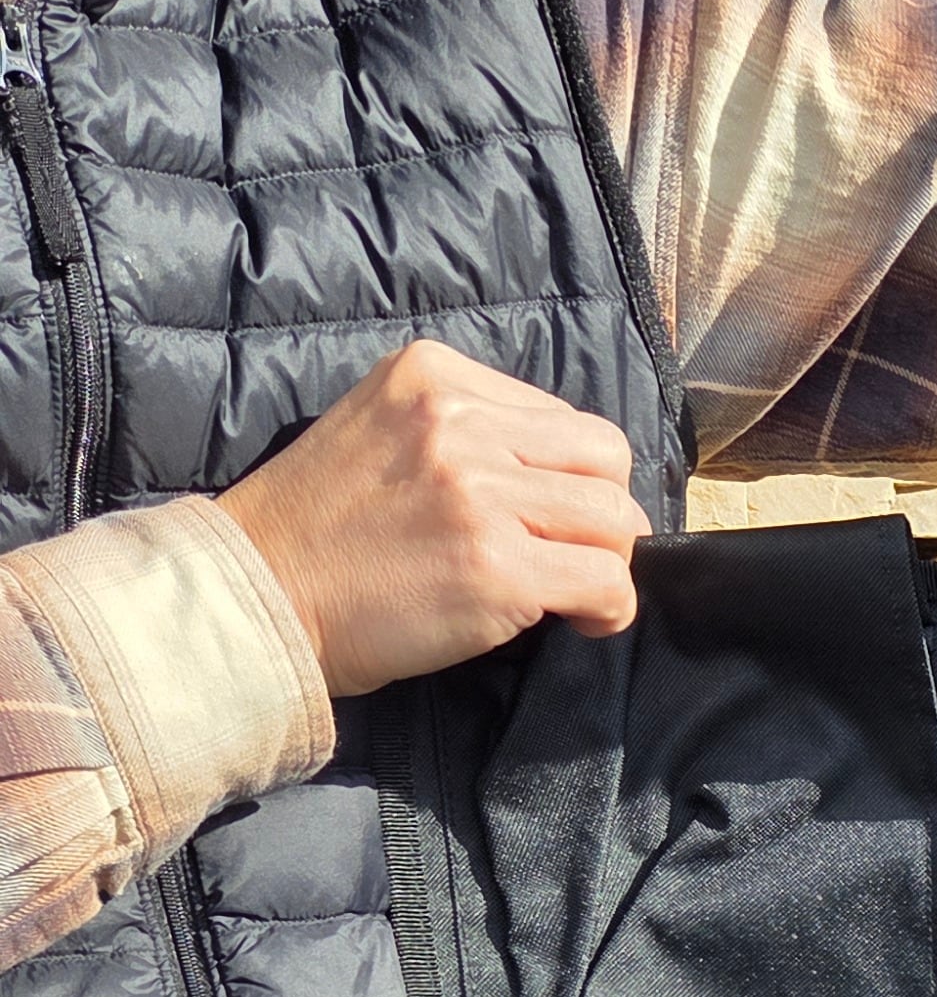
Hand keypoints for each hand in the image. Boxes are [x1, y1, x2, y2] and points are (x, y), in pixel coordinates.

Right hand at [219, 341, 650, 698]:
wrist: (259, 594)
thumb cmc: (321, 531)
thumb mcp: (384, 432)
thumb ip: (467, 432)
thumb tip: (563, 475)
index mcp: (434, 375)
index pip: (565, 417)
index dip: (572, 476)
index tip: (543, 517)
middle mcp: (460, 422)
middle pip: (605, 459)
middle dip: (603, 515)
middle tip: (569, 554)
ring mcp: (480, 493)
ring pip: (617, 519)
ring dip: (607, 563)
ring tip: (570, 590)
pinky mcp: (497, 567)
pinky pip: (607, 582)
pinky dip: (609, 609)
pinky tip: (577, 621)